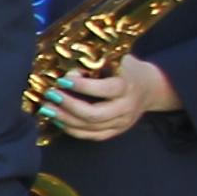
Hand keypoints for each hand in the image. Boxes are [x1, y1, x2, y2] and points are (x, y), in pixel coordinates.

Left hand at [47, 59, 172, 140]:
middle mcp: (126, 107)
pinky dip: (72, 129)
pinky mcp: (116, 131)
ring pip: (90, 128)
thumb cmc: (126, 69)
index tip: (62, 80)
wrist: (149, 87)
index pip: (105, 89)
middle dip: (68, 106)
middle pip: (94, 115)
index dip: (82, 86)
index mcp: (127, 86)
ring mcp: (122, 122)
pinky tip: (57, 120)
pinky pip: (92, 136)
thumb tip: (67, 70)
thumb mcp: (116, 59)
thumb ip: (95, 63)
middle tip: (50, 96)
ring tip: (47, 108)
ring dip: (64, 119)